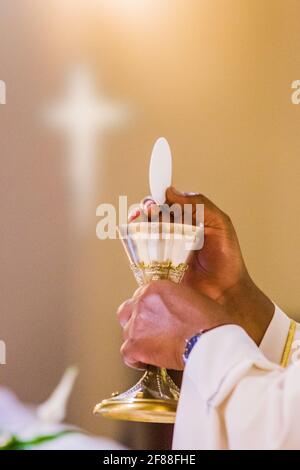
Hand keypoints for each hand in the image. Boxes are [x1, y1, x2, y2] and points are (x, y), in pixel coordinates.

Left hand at [118, 281, 238, 370]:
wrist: (210, 342)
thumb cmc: (210, 322)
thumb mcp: (193, 297)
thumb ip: (174, 299)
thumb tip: (171, 310)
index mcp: (156, 288)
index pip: (141, 296)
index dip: (147, 309)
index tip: (154, 317)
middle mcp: (142, 303)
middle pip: (127, 312)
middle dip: (134, 321)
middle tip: (147, 331)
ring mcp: (137, 325)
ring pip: (126, 332)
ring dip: (136, 340)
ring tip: (150, 348)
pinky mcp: (136, 346)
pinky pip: (126, 354)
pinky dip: (134, 359)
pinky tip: (144, 362)